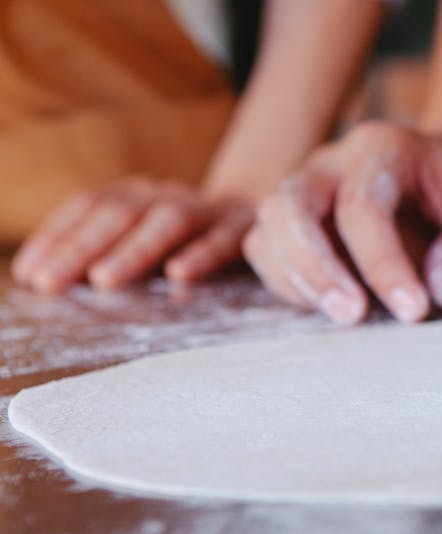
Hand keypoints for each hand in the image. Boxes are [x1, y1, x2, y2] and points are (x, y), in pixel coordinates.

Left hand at [12, 178, 253, 291]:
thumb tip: (41, 279)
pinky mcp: (245, 229)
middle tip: (50, 283)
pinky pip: (223, 241)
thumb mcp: (145, 240)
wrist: (263, 215)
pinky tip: (181, 274)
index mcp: (138, 194)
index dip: (57, 237)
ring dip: (134, 251)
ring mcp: (208, 210)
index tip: (30, 273)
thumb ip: (106, 252)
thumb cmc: (190, 241)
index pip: (90, 207)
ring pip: (168, 222)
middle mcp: (168, 196)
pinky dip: (202, 255)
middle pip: (120, 214)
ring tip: (104, 280)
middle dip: (81, 249)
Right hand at [242, 122, 441, 324]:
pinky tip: (335, 308)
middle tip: (354, 317)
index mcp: (382, 147)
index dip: (382, 263)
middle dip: (316, 269)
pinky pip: (268, 255)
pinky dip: (292, 286)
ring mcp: (306, 189)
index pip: (362, 205)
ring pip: (267, 232)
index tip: (414, 309)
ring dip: (298, 281)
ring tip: (348, 318)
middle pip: (289, 208)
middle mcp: (331, 162)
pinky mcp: (296, 222)